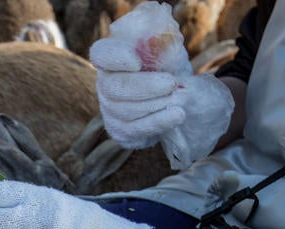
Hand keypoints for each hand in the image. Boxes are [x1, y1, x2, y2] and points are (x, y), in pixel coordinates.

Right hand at [90, 38, 232, 162]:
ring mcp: (109, 109)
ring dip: (157, 104)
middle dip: (145, 86)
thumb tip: (156, 40)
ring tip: (182, 96)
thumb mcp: (171, 46)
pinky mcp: (120, 131)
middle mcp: (104, 83)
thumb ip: (164, 42)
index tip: (137, 62)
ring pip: (125, 110)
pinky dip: (159, 121)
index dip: (116, 58)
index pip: (101, 54)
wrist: (177, 94)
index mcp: (111, 56)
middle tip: (172, 83)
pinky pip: (135, 129)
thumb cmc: (169, 63)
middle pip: (113, 87)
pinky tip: (178, 114)